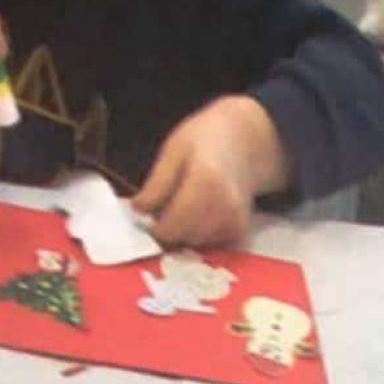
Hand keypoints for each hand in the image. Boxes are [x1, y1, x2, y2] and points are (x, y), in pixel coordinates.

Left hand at [133, 97, 289, 249]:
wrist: (245, 142)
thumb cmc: (206, 139)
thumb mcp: (174, 150)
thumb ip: (157, 183)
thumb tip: (138, 210)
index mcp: (205, 183)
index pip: (171, 225)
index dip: (154, 227)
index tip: (144, 215)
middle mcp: (223, 208)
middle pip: (183, 238)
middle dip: (168, 229)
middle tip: (162, 208)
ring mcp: (234, 222)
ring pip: (195, 244)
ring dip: (183, 232)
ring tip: (182, 205)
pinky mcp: (239, 231)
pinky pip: (209, 243)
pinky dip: (198, 233)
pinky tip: (199, 211)